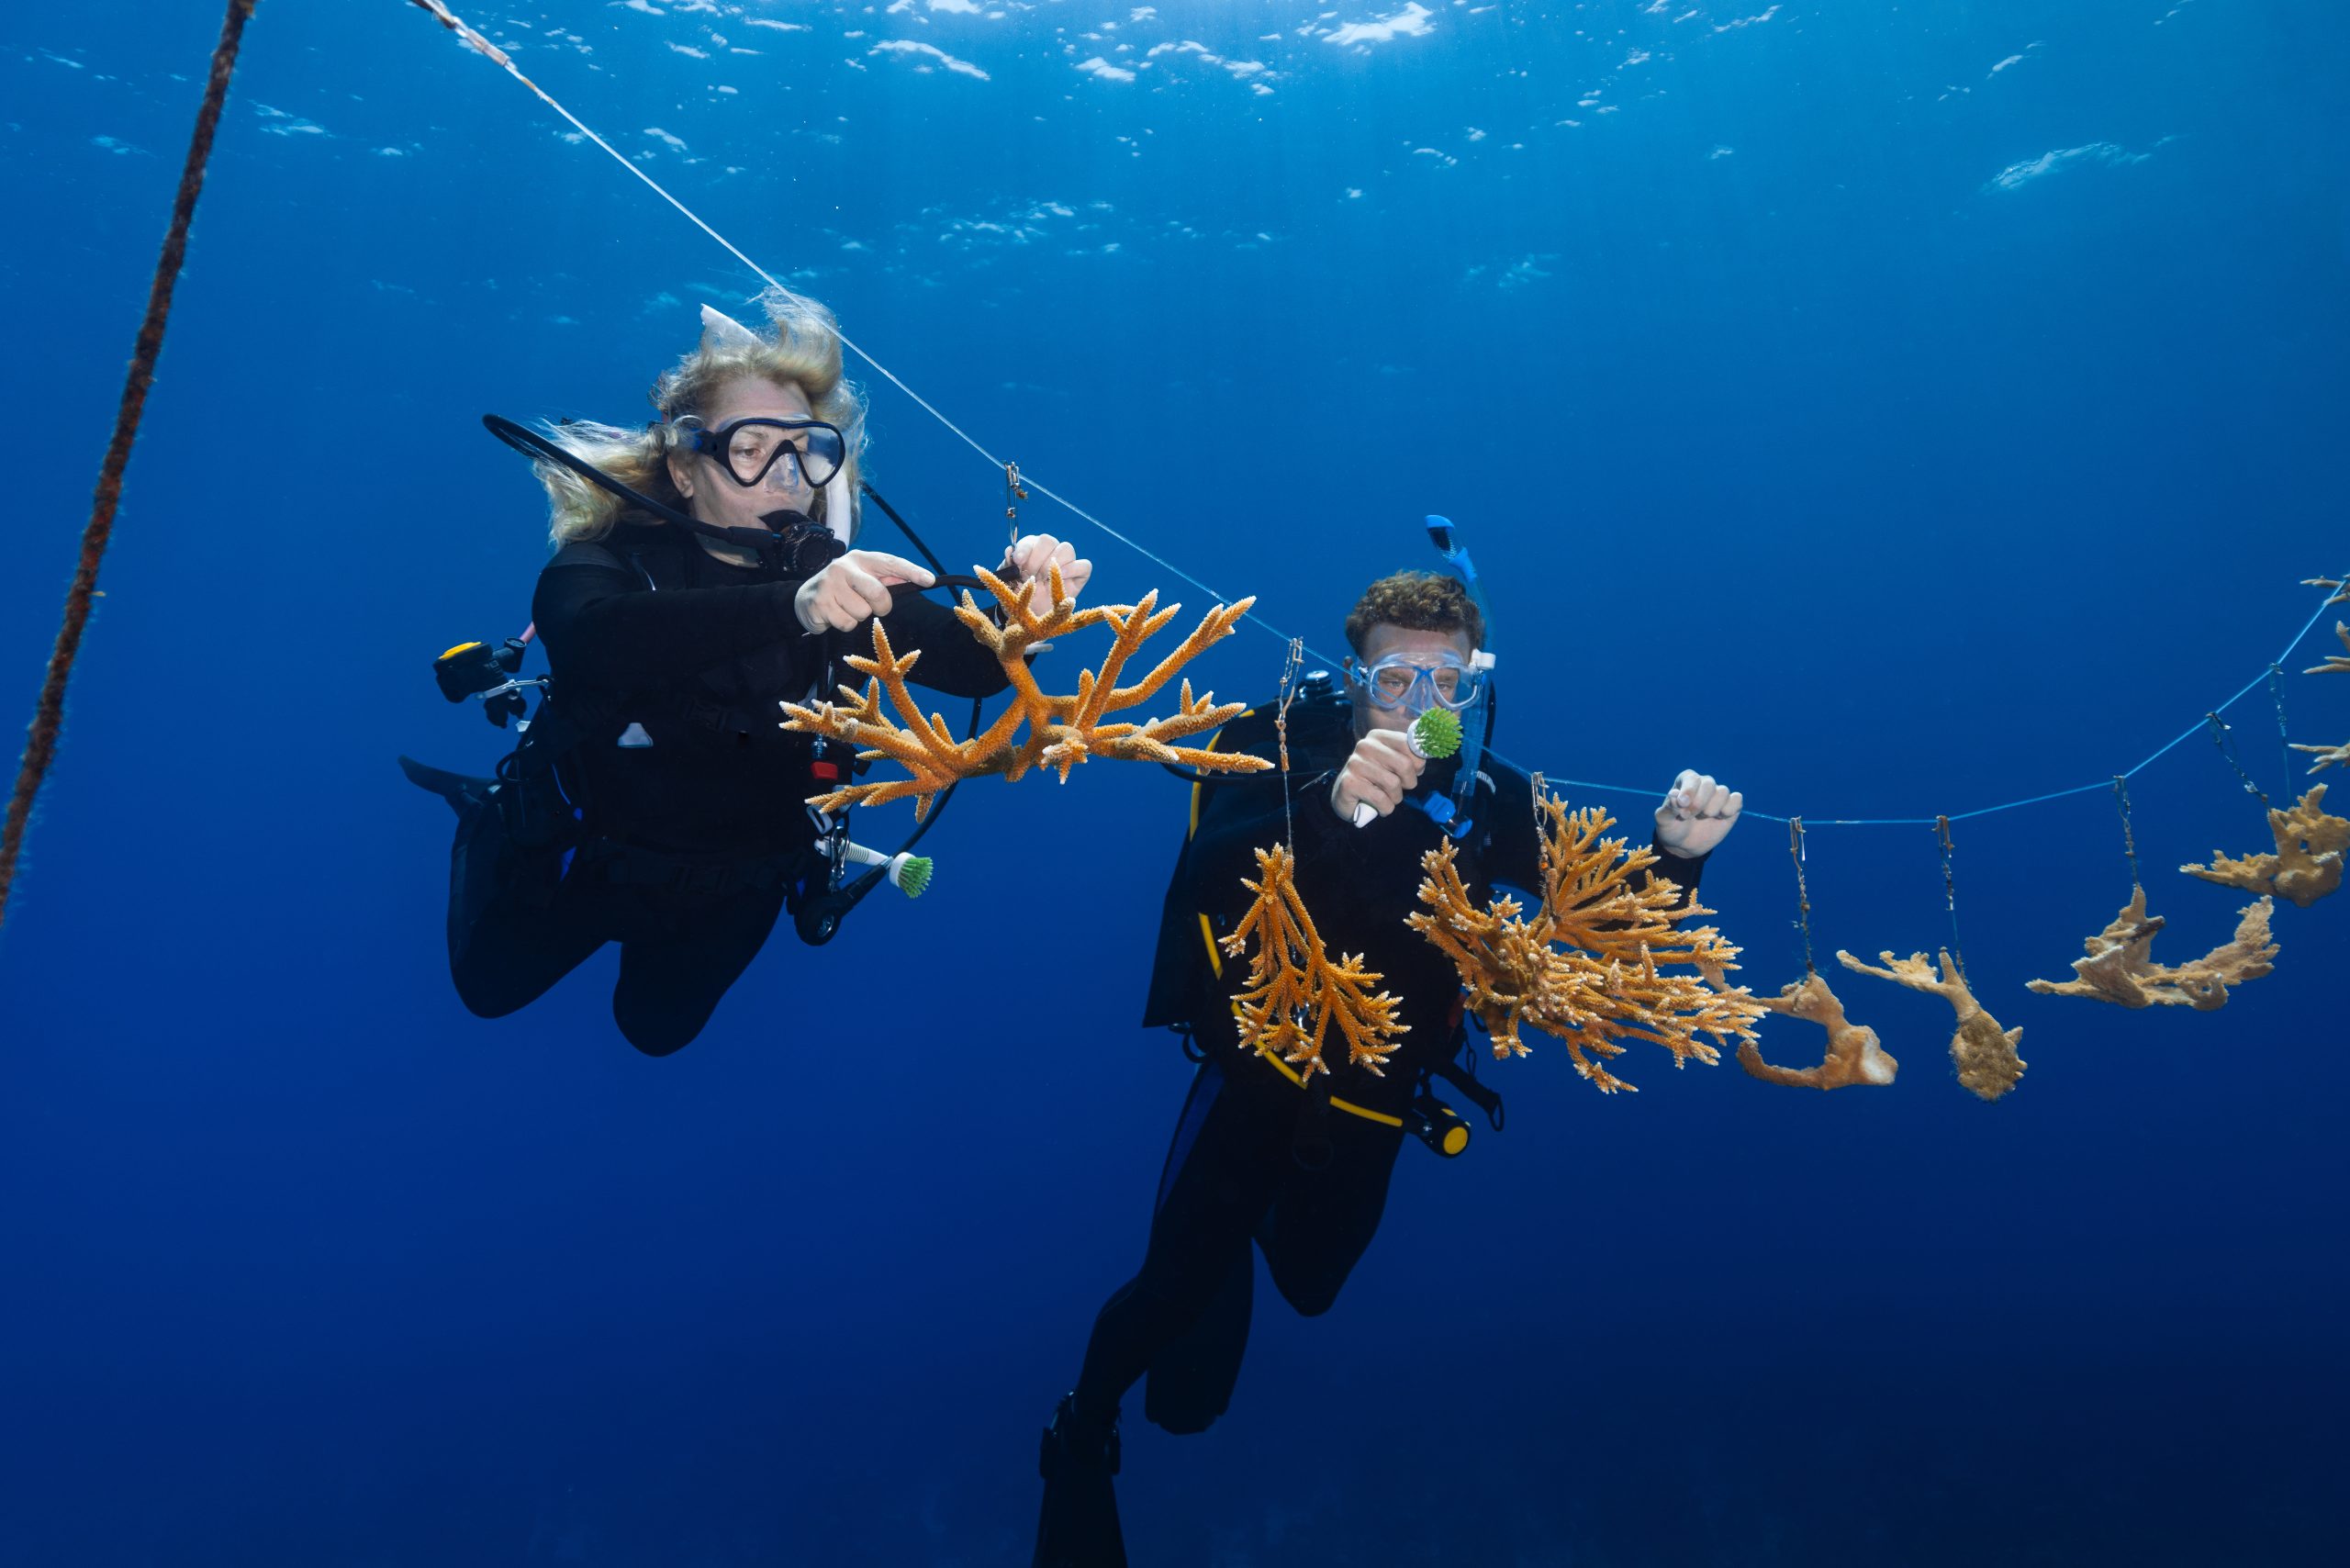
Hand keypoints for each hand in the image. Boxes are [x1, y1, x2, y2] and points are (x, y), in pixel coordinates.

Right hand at [794, 549, 932, 633]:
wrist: (803, 600)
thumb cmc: (842, 590)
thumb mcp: (862, 580)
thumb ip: (886, 580)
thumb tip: (919, 580)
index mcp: (860, 559)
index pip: (890, 563)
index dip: (911, 571)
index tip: (930, 580)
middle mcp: (844, 566)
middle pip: (878, 594)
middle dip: (880, 607)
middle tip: (869, 606)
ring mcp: (830, 583)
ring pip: (863, 612)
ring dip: (858, 617)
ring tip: (844, 608)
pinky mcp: (820, 602)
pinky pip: (847, 623)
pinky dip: (844, 625)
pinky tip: (834, 615)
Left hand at [1000, 533, 1092, 614]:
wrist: (1031, 618)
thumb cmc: (1020, 596)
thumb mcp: (1008, 583)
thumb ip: (1008, 567)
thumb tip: (1009, 551)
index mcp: (1032, 549)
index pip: (1032, 541)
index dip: (1025, 549)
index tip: (1017, 561)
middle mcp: (1050, 552)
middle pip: (1048, 541)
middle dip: (1037, 558)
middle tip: (1030, 574)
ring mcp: (1066, 563)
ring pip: (1066, 549)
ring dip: (1053, 563)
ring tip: (1043, 579)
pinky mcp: (1079, 576)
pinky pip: (1084, 565)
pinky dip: (1073, 568)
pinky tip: (1060, 576)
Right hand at [1330, 729, 1427, 822]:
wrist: (1346, 796)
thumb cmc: (1376, 779)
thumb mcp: (1394, 762)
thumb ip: (1411, 756)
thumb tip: (1430, 751)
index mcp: (1378, 736)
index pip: (1410, 745)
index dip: (1417, 764)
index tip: (1411, 772)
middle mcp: (1365, 746)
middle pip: (1404, 765)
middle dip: (1408, 783)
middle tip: (1399, 788)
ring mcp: (1355, 763)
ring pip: (1393, 784)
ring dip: (1395, 798)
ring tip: (1387, 798)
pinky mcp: (1349, 783)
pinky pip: (1381, 799)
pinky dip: (1385, 808)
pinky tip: (1378, 806)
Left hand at [1655, 769, 1741, 858]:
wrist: (1684, 845)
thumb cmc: (1672, 828)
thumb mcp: (1663, 820)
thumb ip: (1668, 807)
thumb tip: (1674, 795)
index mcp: (1686, 782)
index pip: (1692, 778)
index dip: (1688, 791)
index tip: (1682, 805)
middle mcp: (1703, 784)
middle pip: (1709, 783)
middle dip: (1699, 803)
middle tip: (1688, 816)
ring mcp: (1717, 795)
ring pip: (1723, 791)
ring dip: (1712, 808)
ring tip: (1703, 817)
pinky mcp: (1730, 806)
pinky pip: (1737, 799)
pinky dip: (1729, 809)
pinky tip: (1719, 818)